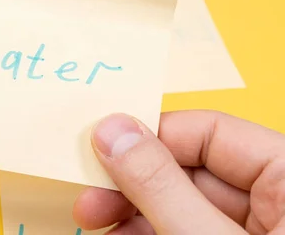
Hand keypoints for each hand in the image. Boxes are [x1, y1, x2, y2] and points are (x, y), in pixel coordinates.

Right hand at [73, 111, 284, 233]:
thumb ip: (162, 187)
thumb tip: (113, 131)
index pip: (209, 131)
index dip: (149, 136)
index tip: (101, 148)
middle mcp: (277, 196)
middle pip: (189, 169)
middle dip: (132, 184)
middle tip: (89, 198)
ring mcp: (261, 229)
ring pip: (183, 203)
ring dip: (133, 211)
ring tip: (96, 224)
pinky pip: (189, 229)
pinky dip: (151, 232)